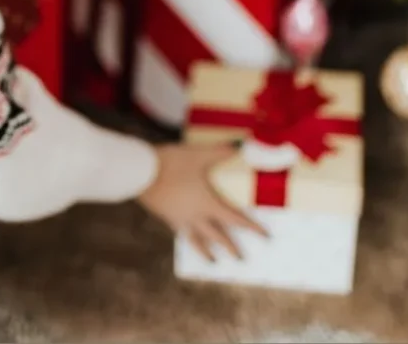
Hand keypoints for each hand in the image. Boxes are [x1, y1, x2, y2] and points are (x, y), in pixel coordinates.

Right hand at [138, 142, 266, 261]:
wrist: (141, 172)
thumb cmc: (172, 164)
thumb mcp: (199, 155)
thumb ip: (220, 151)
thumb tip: (241, 146)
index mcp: (208, 204)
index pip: (235, 219)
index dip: (252, 228)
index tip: (265, 237)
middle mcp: (196, 216)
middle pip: (217, 236)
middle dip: (231, 247)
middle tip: (241, 259)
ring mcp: (180, 219)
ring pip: (197, 240)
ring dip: (207, 252)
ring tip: (212, 262)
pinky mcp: (166, 216)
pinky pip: (181, 232)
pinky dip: (188, 238)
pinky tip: (186, 236)